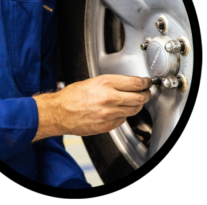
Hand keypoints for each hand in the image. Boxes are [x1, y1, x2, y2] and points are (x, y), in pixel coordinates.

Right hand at [32, 75, 151, 141]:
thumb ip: (112, 83)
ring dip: (137, 105)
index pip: (136, 83)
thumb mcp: (92, 82)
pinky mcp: (107, 126)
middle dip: (146, 94)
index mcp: (105, 83)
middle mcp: (109, 98)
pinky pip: (123, 119)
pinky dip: (124, 114)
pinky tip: (119, 111)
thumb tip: (127, 84)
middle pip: (139, 97)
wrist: (59, 112)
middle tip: (147, 92)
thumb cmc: (71, 96)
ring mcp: (109, 114)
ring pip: (134, 110)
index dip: (145, 82)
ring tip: (135, 101)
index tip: (147, 82)